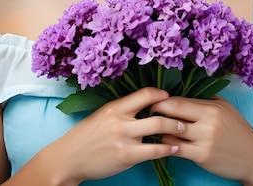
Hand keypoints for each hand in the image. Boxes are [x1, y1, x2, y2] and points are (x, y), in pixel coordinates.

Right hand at [53, 87, 182, 183]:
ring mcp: (124, 138)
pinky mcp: (126, 157)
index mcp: (115, 106)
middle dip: (174, 114)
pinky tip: (174, 148)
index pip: (144, 94)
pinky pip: (153, 152)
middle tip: (183, 116)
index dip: (160, 94)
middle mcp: (121, 119)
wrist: (69, 158)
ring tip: (183, 130)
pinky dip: (167, 149)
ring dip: (175, 129)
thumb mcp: (102, 115)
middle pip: (156, 112)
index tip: (169, 97)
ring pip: (158, 129)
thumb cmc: (86, 136)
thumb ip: (122, 110)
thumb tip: (144, 105)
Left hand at [151, 94, 252, 182]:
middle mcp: (207, 123)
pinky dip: (167, 145)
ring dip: (159, 131)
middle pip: (173, 114)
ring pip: (171, 133)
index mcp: (211, 108)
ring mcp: (204, 141)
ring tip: (150, 127)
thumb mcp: (224, 108)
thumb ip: (205, 99)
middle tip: (145, 111)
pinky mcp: (202, 157)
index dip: (162, 100)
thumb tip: (182, 90)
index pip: (179, 101)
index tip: (152, 99)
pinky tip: (162, 143)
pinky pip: (177, 150)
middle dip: (156, 112)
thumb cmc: (238, 130)